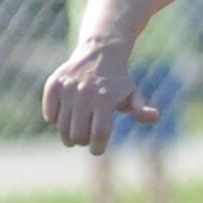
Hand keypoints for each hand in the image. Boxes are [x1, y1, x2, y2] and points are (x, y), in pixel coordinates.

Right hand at [41, 42, 158, 153]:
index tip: (97, 150)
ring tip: (77, 131)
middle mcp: (85, 92)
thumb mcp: (133, 94)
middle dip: (83, 141)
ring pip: (62, 126)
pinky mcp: (54, 84)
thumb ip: (141, 109)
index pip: (99, 133)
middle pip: (78, 134)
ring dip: (68, 135)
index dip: (97, 147)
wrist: (99, 53)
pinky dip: (56, 121)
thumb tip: (154, 116)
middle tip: (87, 139)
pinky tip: (66, 117)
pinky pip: (49, 114)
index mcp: (106, 98)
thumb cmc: (118, 81)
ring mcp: (68, 87)